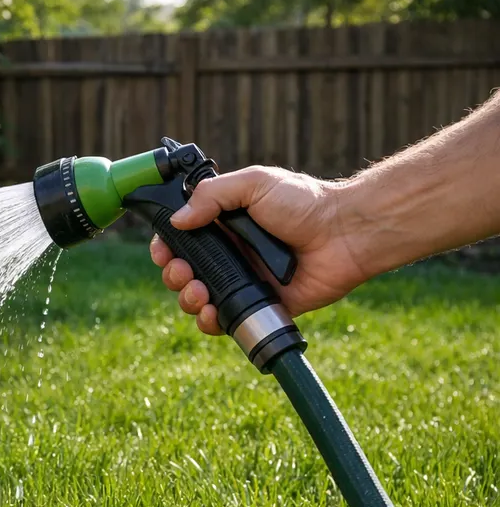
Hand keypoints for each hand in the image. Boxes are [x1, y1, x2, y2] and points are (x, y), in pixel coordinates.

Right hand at [148, 166, 371, 334]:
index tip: (163, 250)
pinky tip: (211, 313)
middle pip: (183, 272)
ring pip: (197, 299)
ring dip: (187, 299)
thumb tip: (177, 221)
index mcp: (223, 224)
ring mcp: (242, 281)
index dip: (166, 247)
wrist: (344, 234)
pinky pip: (225, 320)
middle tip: (182, 272)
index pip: (181, 239)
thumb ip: (212, 196)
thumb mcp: (254, 184)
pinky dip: (209, 322)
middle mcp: (229, 254)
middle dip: (173, 275)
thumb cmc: (305, 203)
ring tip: (197, 292)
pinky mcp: (257, 305)